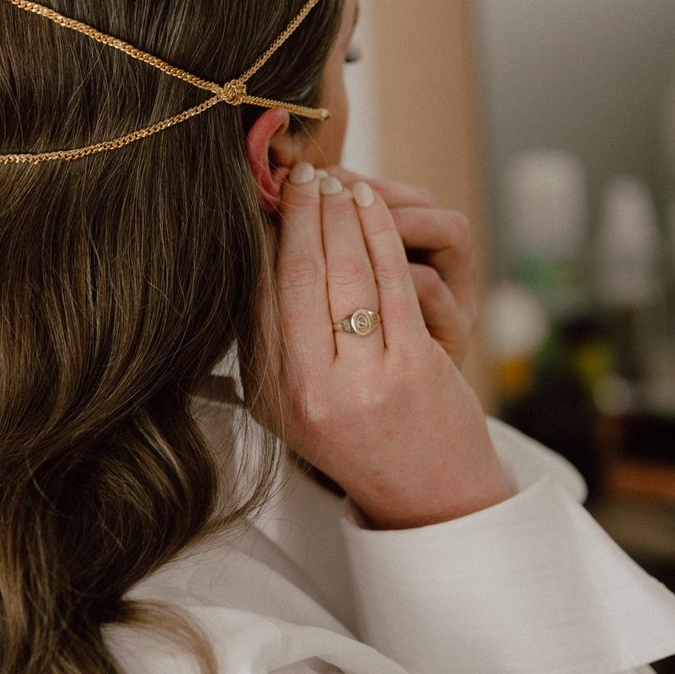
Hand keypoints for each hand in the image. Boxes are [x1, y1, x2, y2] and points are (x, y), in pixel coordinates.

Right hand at [252, 164, 512, 528]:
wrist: (428, 499)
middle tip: (299, 174)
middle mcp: (308, 391)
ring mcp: (361, 380)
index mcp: (272, 396)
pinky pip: (391, 281)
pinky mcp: (412, 367)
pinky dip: (379, 233)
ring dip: (339, 214)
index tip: (262, 197)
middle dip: (297, 213)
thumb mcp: (293, 409)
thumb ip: (267, 348)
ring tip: (336, 182)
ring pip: (344, 272)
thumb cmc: (361, 441)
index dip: (258, 238)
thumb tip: (246, 262)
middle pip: (295, 276)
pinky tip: (372, 205)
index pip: (254, 298)